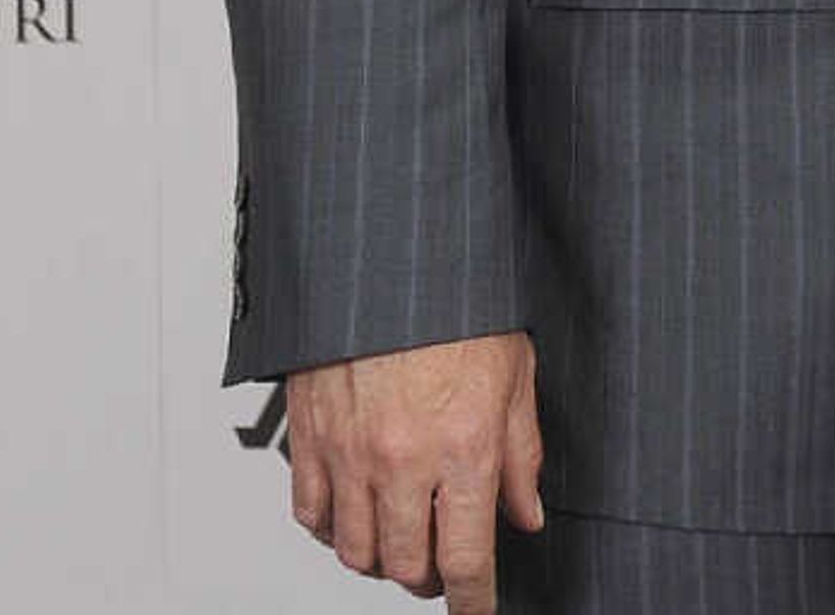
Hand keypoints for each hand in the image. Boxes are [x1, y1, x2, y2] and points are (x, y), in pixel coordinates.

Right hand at [285, 331, 544, 613]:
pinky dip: (332, 529)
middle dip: (431, 580)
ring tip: (404, 541)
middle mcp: (402, 458)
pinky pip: (311, 514)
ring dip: (383, 559)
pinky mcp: (309, 436)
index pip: (467, 559)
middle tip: (445, 567)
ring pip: (355, 551)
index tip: (477, 610)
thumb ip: (521, 454)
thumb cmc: (459, 304)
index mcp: (463, 446)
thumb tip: (525, 513)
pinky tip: (356, 514)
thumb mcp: (515, 375)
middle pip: (407, 567)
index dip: (474, 600)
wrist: (395, 256)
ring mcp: (349, 452)